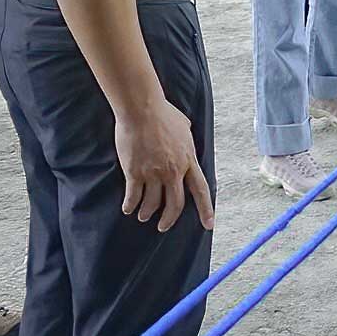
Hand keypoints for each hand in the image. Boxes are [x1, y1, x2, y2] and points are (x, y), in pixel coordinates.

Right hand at [115, 98, 214, 231]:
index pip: (201, 190)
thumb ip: (187, 140)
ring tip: (143, 216)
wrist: (142, 109)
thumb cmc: (163, 113)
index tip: (208, 224)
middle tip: (163, 226)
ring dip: (147, 213)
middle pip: (175, 204)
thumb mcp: (184, 127)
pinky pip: (133, 196)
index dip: (206, 209)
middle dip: (169, 219)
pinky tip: (127, 208)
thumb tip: (187, 139)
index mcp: (189, 160)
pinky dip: (130, 205)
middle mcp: (173, 171)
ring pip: (152, 204)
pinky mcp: (134, 172)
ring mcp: (154, 173)